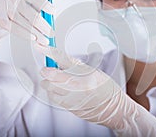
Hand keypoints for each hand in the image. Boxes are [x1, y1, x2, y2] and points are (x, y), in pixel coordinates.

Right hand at [0, 0, 53, 63]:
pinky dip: (23, 33)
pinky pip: (12, 27)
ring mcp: (3, 6)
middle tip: (50, 32)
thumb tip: (50, 18)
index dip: (45, 4)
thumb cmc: (13, 13)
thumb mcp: (25, 8)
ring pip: (21, 20)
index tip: (53, 11)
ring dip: (34, 32)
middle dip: (42, 24)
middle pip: (29, 11)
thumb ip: (37, 10)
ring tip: (42, 38)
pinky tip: (31, 37)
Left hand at [36, 45, 155, 136]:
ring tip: (61, 81)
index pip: (62, 60)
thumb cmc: (106, 89)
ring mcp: (72, 100)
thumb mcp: (93, 71)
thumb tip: (59, 58)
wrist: (114, 109)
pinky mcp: (69, 109)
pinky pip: (55, 99)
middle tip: (53, 68)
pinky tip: (64, 91)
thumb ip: (74, 65)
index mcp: (85, 75)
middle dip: (48, 72)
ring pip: (50, 89)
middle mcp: (77, 88)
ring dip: (51, 83)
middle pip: (50, 77)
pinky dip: (55, 92)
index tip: (40, 47)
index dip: (49, 52)